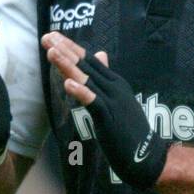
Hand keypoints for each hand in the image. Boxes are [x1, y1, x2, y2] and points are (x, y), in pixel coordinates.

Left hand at [42, 34, 168, 188]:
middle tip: (47, 37)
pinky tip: (67, 84)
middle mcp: (114, 87)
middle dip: (65, 50)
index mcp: (115, 82)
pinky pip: (93, 102)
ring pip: (86, 80)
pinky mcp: (110, 118)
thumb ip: (106, 78)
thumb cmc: (129, 130)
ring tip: (51, 52)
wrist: (146, 156)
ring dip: (68, 65)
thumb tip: (101, 54)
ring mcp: (113, 102)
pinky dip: (81, 92)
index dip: (70, 48)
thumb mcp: (118, 99)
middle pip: (86, 65)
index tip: (53, 36)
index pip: (89, 61)